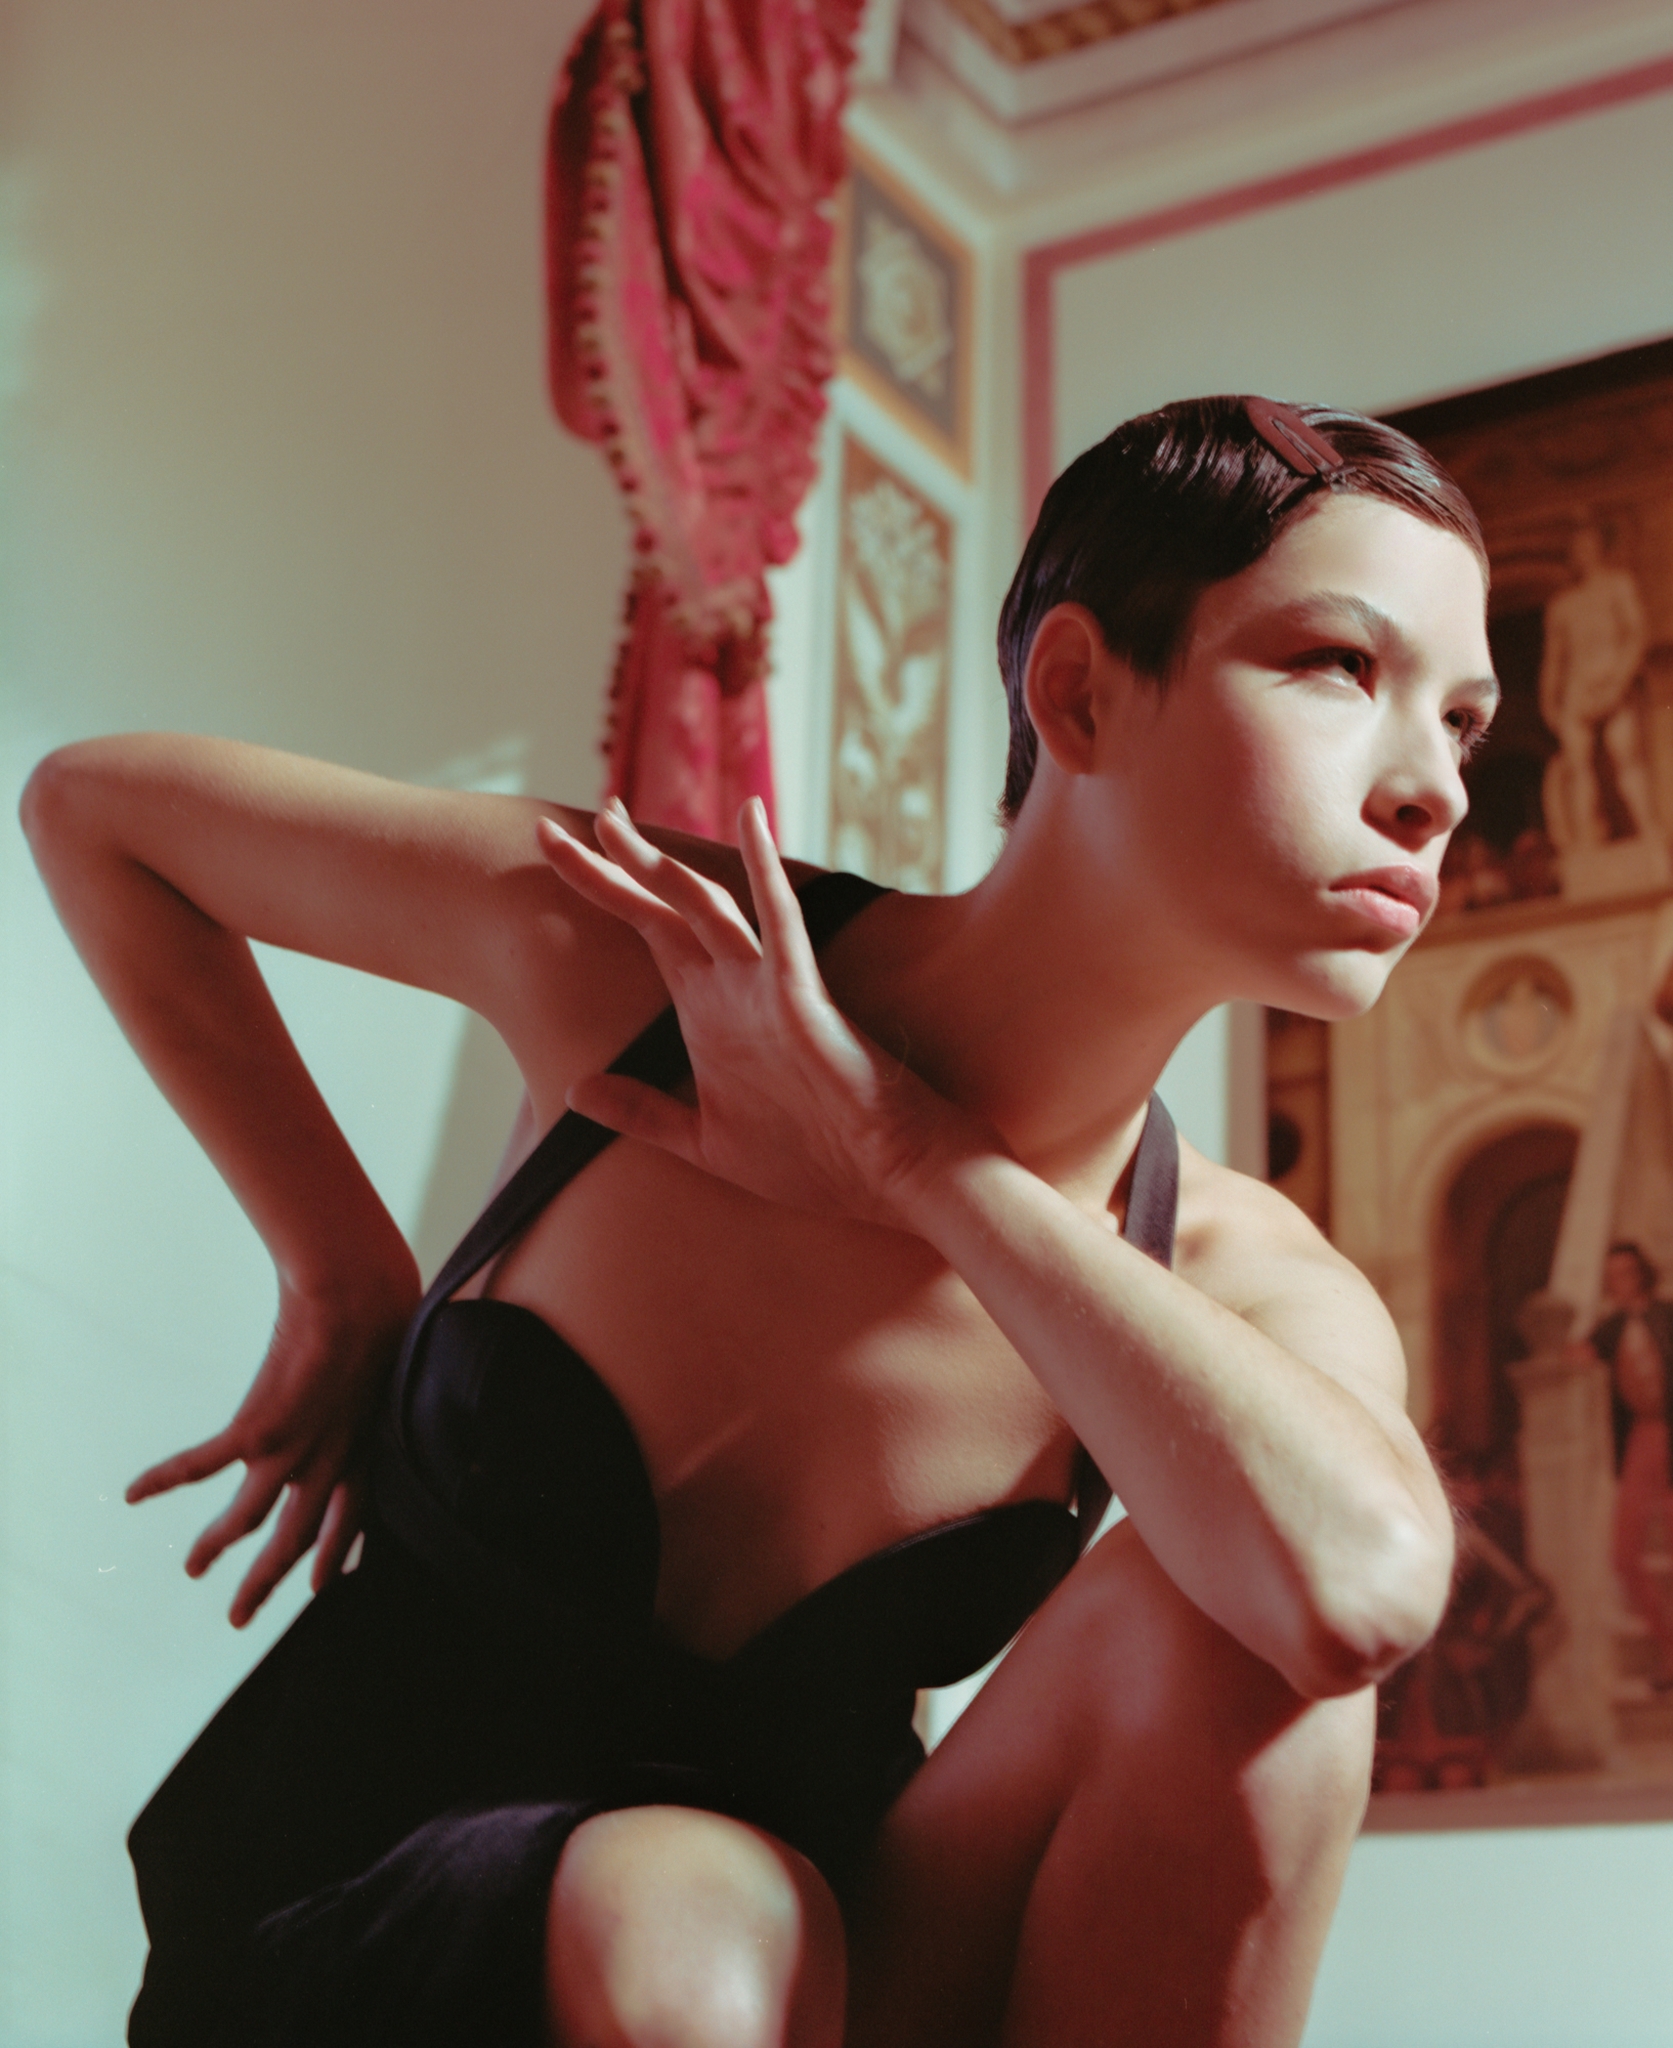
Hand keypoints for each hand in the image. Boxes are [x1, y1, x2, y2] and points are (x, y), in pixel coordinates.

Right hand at [126, 1261, 417, 1624]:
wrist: (360, 1289)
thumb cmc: (387, 1310)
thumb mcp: (403, 1363)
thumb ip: (390, 1385)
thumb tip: (397, 1370)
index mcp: (367, 1447)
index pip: (352, 1517)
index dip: (337, 1553)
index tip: (325, 1584)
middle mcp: (330, 1461)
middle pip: (295, 1540)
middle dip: (264, 1581)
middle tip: (239, 1617)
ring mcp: (292, 1450)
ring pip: (247, 1520)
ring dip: (214, 1547)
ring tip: (193, 1568)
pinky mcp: (258, 1428)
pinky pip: (201, 1464)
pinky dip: (165, 1479)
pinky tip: (134, 1493)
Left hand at [536, 799, 987, 1227]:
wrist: (890, 1176)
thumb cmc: (812, 1161)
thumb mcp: (704, 1140)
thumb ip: (642, 1112)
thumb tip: (575, 1087)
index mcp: (710, 1014)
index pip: (646, 934)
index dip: (601, 890)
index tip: (555, 852)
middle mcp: (733, 988)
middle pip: (660, 909)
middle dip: (609, 863)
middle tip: (550, 826)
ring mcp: (767, 986)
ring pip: (702, 906)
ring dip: (654, 864)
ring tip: (608, 819)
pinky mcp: (804, 996)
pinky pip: (780, 921)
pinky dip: (764, 870)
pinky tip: (750, 818)